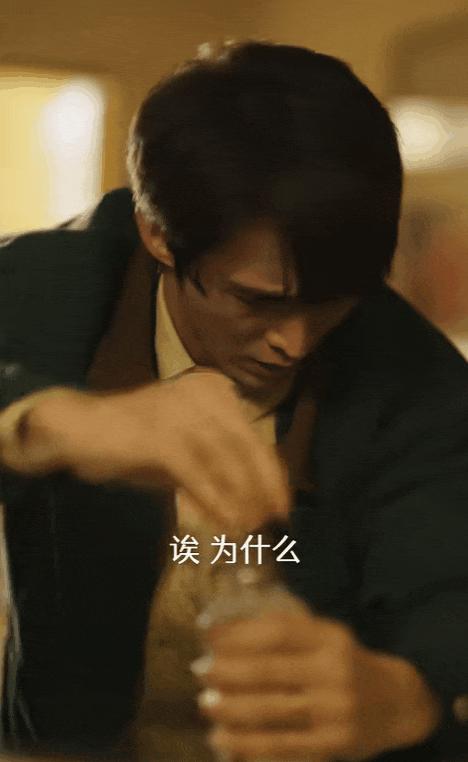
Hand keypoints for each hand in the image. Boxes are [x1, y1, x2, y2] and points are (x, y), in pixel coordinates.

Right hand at [0, 371, 289, 529]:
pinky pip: (197, 472)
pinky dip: (216, 500)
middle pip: (245, 444)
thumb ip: (218, 465)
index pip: (252, 434)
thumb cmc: (135, 441)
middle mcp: (202, 392)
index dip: (271, 472)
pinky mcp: (159, 434)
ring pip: (225, 459)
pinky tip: (227, 523)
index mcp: (213, 389)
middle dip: (263, 487)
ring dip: (242, 498)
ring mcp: (179, 410)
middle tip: (275, 521)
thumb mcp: (186, 450)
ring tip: (251, 528)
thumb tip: (254, 499)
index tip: (282, 503)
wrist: (79, 429)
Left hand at [194, 609, 441, 760]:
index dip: (239, 633)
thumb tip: (231, 614)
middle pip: (270, 672)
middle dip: (228, 672)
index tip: (208, 635)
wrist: (399, 703)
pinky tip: (224, 742)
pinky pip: (283, 747)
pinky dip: (249, 746)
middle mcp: (333, 673)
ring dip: (232, 711)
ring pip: (272, 713)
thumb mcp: (326, 634)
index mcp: (330, 639)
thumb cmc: (346, 663)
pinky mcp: (333, 746)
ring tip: (206, 704)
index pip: (279, 632)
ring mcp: (334, 712)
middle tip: (199, 670)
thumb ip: (286, 627)